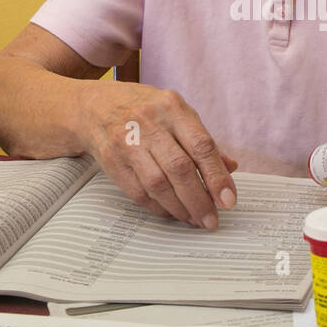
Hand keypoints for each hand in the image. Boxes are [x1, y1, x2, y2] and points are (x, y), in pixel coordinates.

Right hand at [81, 81, 237, 229]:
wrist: (95, 107)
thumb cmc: (146, 111)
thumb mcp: (177, 113)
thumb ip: (202, 141)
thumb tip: (230, 168)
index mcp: (172, 108)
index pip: (201, 145)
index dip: (217, 176)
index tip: (228, 200)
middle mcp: (149, 123)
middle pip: (179, 168)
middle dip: (199, 200)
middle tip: (211, 220)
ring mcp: (127, 142)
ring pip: (157, 184)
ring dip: (179, 208)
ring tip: (194, 219)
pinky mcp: (112, 162)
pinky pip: (139, 192)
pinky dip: (159, 207)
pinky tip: (172, 212)